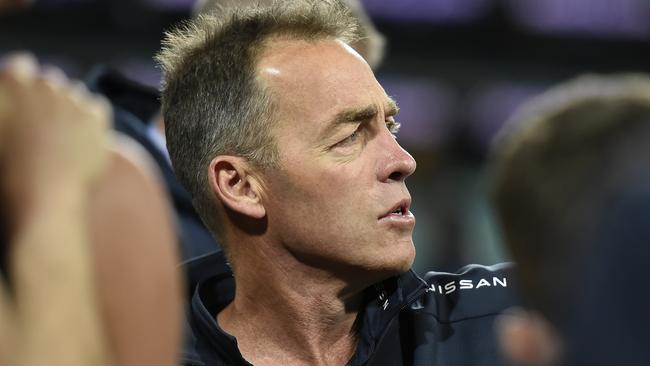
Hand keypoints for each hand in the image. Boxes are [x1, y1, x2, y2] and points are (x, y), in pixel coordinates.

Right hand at [0, 53, 111, 228]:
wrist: (40, 194)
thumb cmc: (7, 170)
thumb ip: (7, 110)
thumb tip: (15, 114)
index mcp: (11, 84)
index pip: (21, 64)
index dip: (23, 81)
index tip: (25, 99)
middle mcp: (43, 85)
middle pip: (50, 79)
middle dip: (47, 95)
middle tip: (44, 124)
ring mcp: (72, 99)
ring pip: (75, 92)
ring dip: (70, 106)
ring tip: (63, 136)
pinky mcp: (95, 116)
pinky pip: (97, 105)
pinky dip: (91, 117)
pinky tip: (83, 136)